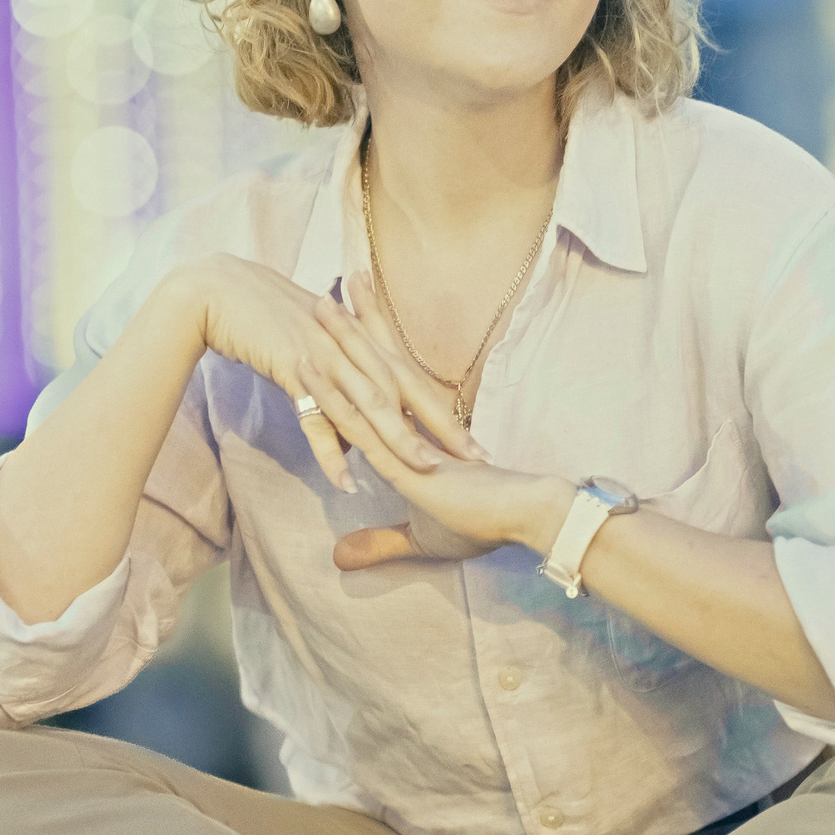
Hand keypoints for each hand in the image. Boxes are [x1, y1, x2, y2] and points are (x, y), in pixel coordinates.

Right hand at [176, 254, 484, 491]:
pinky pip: (314, 415)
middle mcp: (350, 348)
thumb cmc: (266, 321)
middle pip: (404, 393)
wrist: (220, 293)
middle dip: (441, 427)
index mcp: (360, 343)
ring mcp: (324, 357)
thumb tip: (350, 439)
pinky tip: (346, 481)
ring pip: (367, 403)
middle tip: (475, 459)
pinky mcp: (291, 367)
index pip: (413, 382)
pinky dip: (328, 450)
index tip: (476, 444)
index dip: (445, 414)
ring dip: (397, 438)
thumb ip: (336, 392)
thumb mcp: (312, 352)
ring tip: (427, 469)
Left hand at [316, 273, 574, 571]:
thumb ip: (379, 543)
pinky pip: (357, 419)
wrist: (528, 516)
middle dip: (363, 320)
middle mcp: (415, 424)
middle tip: (346, 277)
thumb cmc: (486, 526)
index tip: (367, 305)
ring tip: (318, 302)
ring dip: (340, 342)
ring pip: (367, 380)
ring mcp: (408, 435)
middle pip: (383, 361)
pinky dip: (328, 391)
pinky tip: (306, 364)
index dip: (382, 339)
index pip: (397, 376)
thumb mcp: (419, 541)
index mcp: (423, 431)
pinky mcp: (400, 458)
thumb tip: (340, 556)